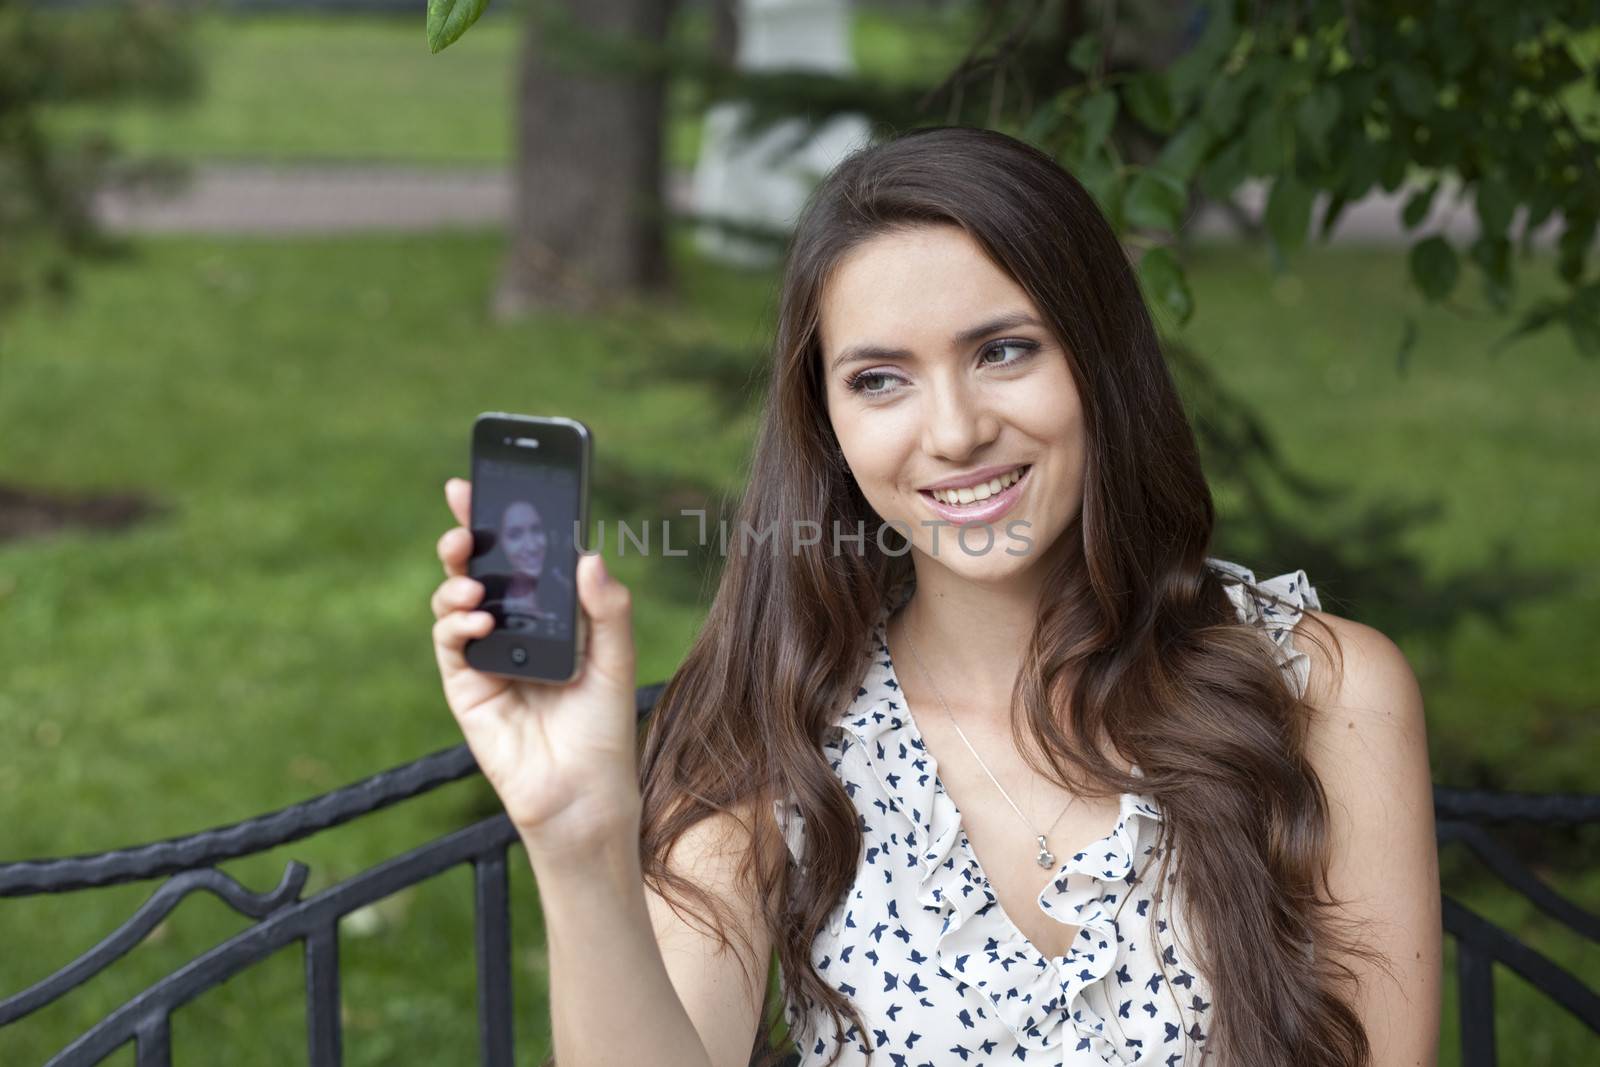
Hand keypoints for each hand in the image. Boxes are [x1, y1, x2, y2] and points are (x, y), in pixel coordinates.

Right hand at [430, 478, 640, 855]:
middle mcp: (512, 626)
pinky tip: (478, 622)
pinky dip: (457, 625)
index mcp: (549, 612)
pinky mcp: (466, 686)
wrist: (583, 793)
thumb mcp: (616, 661)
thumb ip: (607, 610)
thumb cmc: (603, 729)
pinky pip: (450, 643)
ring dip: (456, 583)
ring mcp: (485, 655)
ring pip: (454, 600)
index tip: (483, 484)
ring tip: (473, 585)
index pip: (519, 555)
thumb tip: (589, 556)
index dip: (498, 519)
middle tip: (463, 522)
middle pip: (478, 569)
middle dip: (464, 537)